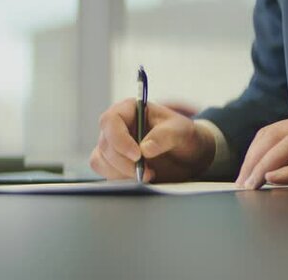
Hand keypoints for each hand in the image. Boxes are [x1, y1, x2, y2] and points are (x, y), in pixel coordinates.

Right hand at [90, 99, 215, 181]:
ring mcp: (112, 144)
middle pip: (105, 144)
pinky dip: (121, 178)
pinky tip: (140, 178)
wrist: (186, 154)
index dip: (120, 139)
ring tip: (148, 175)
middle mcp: (116, 125)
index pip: (111, 120)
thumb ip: (165, 135)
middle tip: (147, 172)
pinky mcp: (112, 161)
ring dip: (123, 172)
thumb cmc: (182, 135)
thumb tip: (145, 148)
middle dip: (125, 162)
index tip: (137, 155)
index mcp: (129, 109)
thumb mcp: (181, 130)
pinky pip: (105, 172)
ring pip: (101, 160)